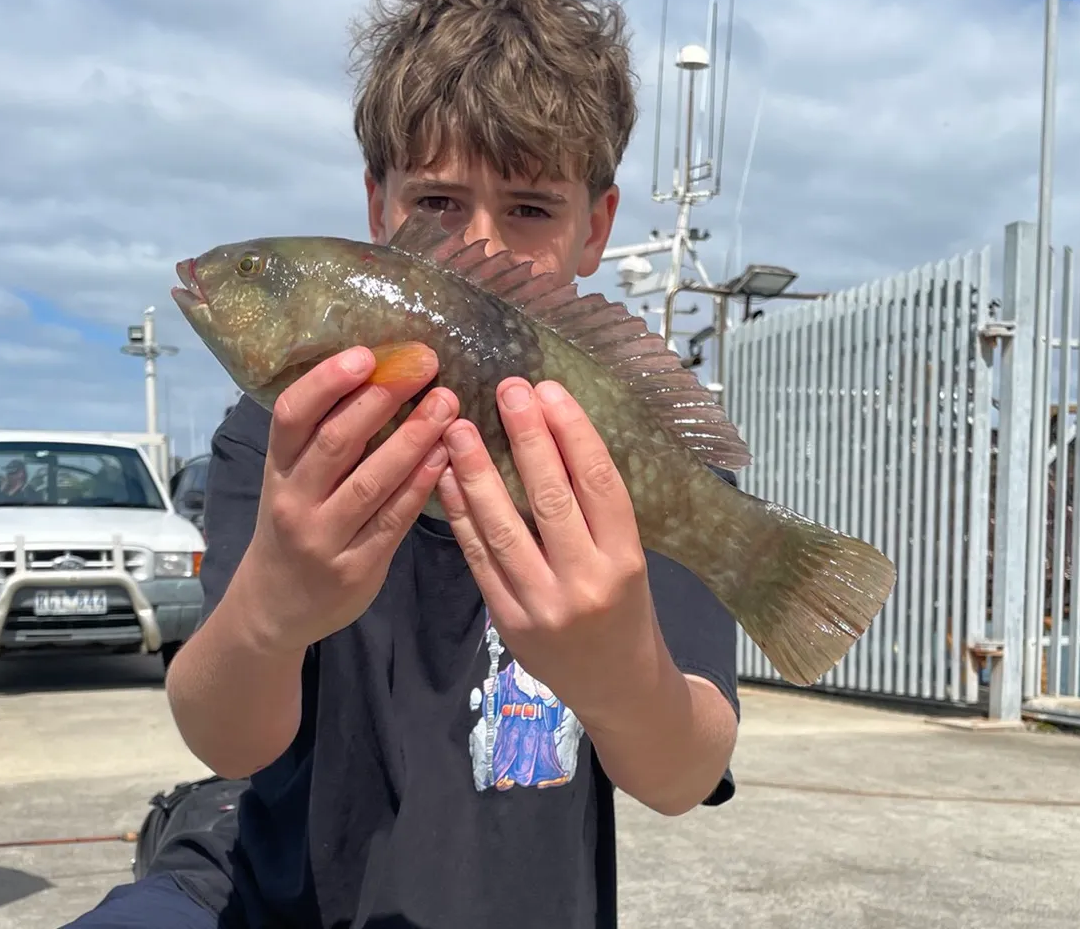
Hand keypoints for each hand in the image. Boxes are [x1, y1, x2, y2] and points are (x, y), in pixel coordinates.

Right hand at [234, 345, 457, 653]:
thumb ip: (322, 438)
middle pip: (336, 442)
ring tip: (446, 403)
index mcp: (276, 469)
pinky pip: (393, 520)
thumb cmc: (292, 524)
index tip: (365, 354)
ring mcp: (323, 538)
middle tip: (424, 365)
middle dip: (382, 399)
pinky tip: (445, 457)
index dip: (326, 382)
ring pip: (371, 481)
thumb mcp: (289, 480)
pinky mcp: (355, 568)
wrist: (273, 607)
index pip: (290, 416)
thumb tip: (378, 374)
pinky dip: (420, 485)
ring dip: (412, 438)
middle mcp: (294, 501)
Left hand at [434, 377, 666, 725]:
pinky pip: (479, 559)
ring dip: (478, 473)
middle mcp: (587, 584)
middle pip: (552, 499)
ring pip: (505, 528)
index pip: (599, 483)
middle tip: (507, 389)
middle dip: (526, 438)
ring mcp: (543, 607)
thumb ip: (596, 512)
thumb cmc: (628, 612)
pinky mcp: (509, 623)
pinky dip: (461, 516)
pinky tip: (447, 479)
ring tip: (459, 428)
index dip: (573, 432)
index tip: (549, 390)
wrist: (621, 691)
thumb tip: (552, 434)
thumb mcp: (632, 560)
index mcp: (627, 561)